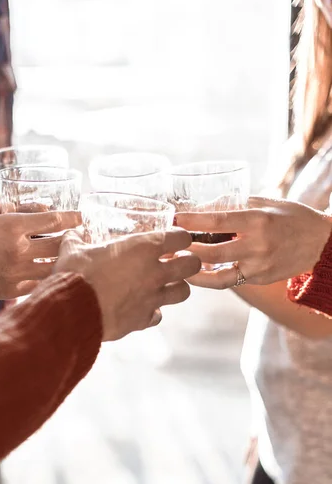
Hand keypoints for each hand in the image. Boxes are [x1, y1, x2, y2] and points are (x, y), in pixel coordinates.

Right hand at [0, 199, 80, 300]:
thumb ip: (0, 206)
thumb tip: (17, 205)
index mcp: (12, 226)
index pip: (52, 220)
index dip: (71, 218)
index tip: (81, 217)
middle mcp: (19, 249)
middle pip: (60, 245)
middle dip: (75, 240)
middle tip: (83, 238)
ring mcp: (17, 272)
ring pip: (54, 267)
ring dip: (65, 262)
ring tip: (74, 258)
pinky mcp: (11, 290)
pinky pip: (39, 285)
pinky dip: (48, 279)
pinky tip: (55, 275)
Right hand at [54, 229, 200, 340]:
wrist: (72, 311)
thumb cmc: (75, 275)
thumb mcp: (73, 249)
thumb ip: (78, 238)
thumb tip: (75, 233)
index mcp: (142, 248)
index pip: (180, 237)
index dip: (180, 236)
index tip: (174, 238)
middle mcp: (154, 272)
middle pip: (192, 265)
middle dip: (188, 262)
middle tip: (177, 261)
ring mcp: (152, 298)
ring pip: (184, 292)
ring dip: (177, 287)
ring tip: (165, 285)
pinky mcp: (142, 320)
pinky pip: (158, 316)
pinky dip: (153, 312)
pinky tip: (142, 308)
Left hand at [175, 196, 331, 288]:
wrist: (322, 243)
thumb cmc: (291, 217)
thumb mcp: (266, 203)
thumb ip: (235, 205)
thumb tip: (202, 206)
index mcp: (258, 220)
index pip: (217, 221)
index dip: (192, 221)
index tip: (173, 218)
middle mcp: (258, 245)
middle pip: (211, 251)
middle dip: (185, 248)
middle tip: (167, 244)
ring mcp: (259, 266)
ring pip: (216, 274)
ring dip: (192, 269)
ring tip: (175, 261)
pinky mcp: (259, 279)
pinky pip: (228, 280)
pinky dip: (208, 277)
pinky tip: (194, 271)